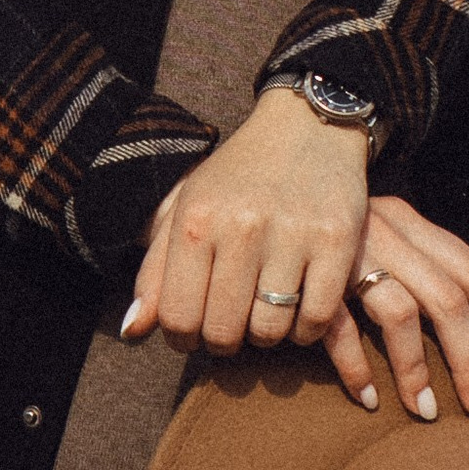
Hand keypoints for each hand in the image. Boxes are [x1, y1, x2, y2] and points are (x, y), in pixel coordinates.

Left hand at [121, 87, 371, 386]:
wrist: (306, 128)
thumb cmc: (237, 177)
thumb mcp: (186, 209)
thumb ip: (155, 272)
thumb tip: (132, 332)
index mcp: (195, 220)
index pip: (178, 318)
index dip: (183, 339)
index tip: (195, 333)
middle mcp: (240, 226)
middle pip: (224, 331)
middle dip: (224, 341)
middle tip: (233, 327)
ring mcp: (291, 234)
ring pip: (270, 329)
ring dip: (266, 336)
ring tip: (265, 315)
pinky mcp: (336, 240)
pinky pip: (317, 318)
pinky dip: (306, 329)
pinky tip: (299, 312)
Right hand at [322, 196, 468, 424]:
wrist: (264, 175)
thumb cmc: (328, 220)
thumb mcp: (379, 230)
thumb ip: (413, 265)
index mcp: (409, 220)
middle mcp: (385, 231)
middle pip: (446, 298)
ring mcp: (345, 252)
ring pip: (399, 313)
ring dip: (418, 370)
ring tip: (428, 414)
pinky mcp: (306, 276)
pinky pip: (339, 328)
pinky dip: (357, 368)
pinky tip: (368, 400)